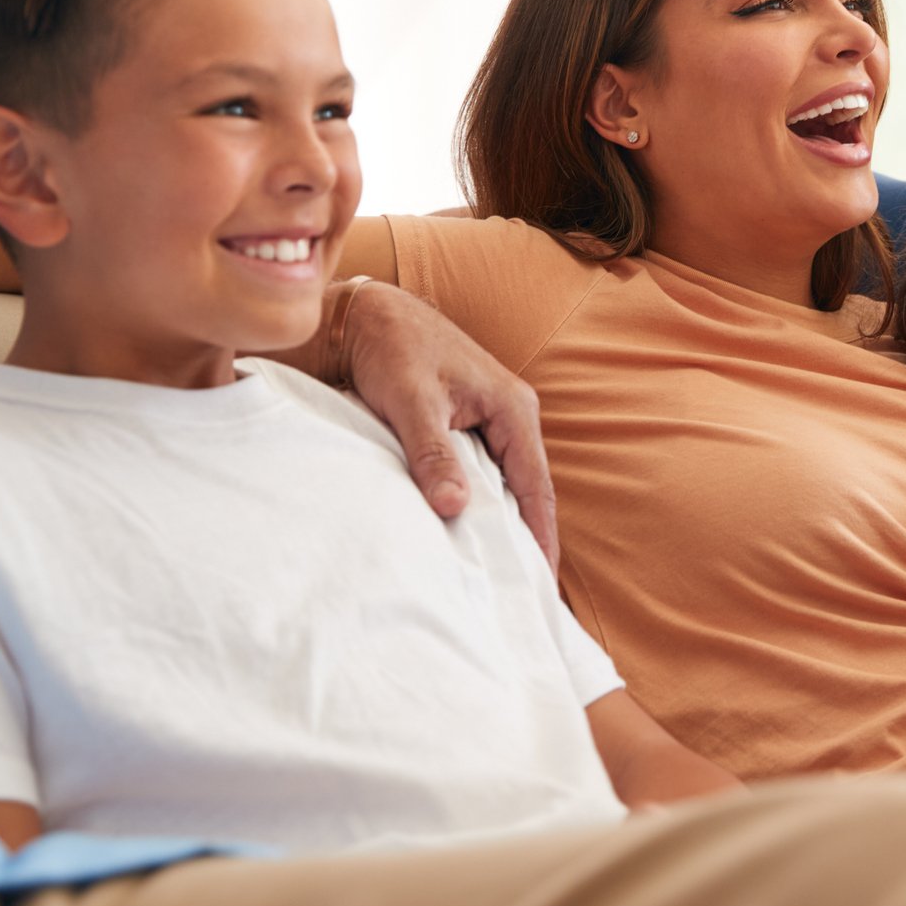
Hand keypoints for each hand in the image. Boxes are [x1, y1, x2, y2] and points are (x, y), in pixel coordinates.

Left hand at [344, 282, 557, 572]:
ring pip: (504, 481)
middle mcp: (511, 414)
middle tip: (521, 590)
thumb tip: (454, 507)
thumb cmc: (393, 348)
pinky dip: (479, 503)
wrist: (364, 314)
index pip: (535, 486)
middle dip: (527, 537)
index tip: (540, 582)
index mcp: (512, 408)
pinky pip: (484, 472)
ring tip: (498, 572)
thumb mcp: (412, 401)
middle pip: (527, 488)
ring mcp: (491, 417)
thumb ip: (432, 453)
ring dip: (501, 521)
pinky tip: (468, 531)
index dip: (540, 536)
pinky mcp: (467, 422)